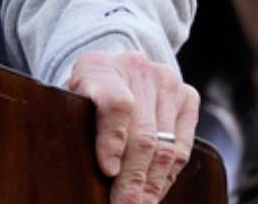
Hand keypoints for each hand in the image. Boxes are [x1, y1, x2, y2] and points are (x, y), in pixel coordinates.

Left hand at [66, 51, 199, 203]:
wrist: (113, 71)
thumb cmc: (85, 96)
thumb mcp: (70, 103)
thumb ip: (76, 126)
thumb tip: (90, 171)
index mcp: (99, 67)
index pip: (114, 103)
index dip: (112, 140)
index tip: (108, 171)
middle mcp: (136, 68)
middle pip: (144, 135)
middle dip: (134, 180)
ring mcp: (166, 81)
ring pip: (166, 146)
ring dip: (152, 184)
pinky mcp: (187, 95)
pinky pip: (183, 146)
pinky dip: (168, 175)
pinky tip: (154, 190)